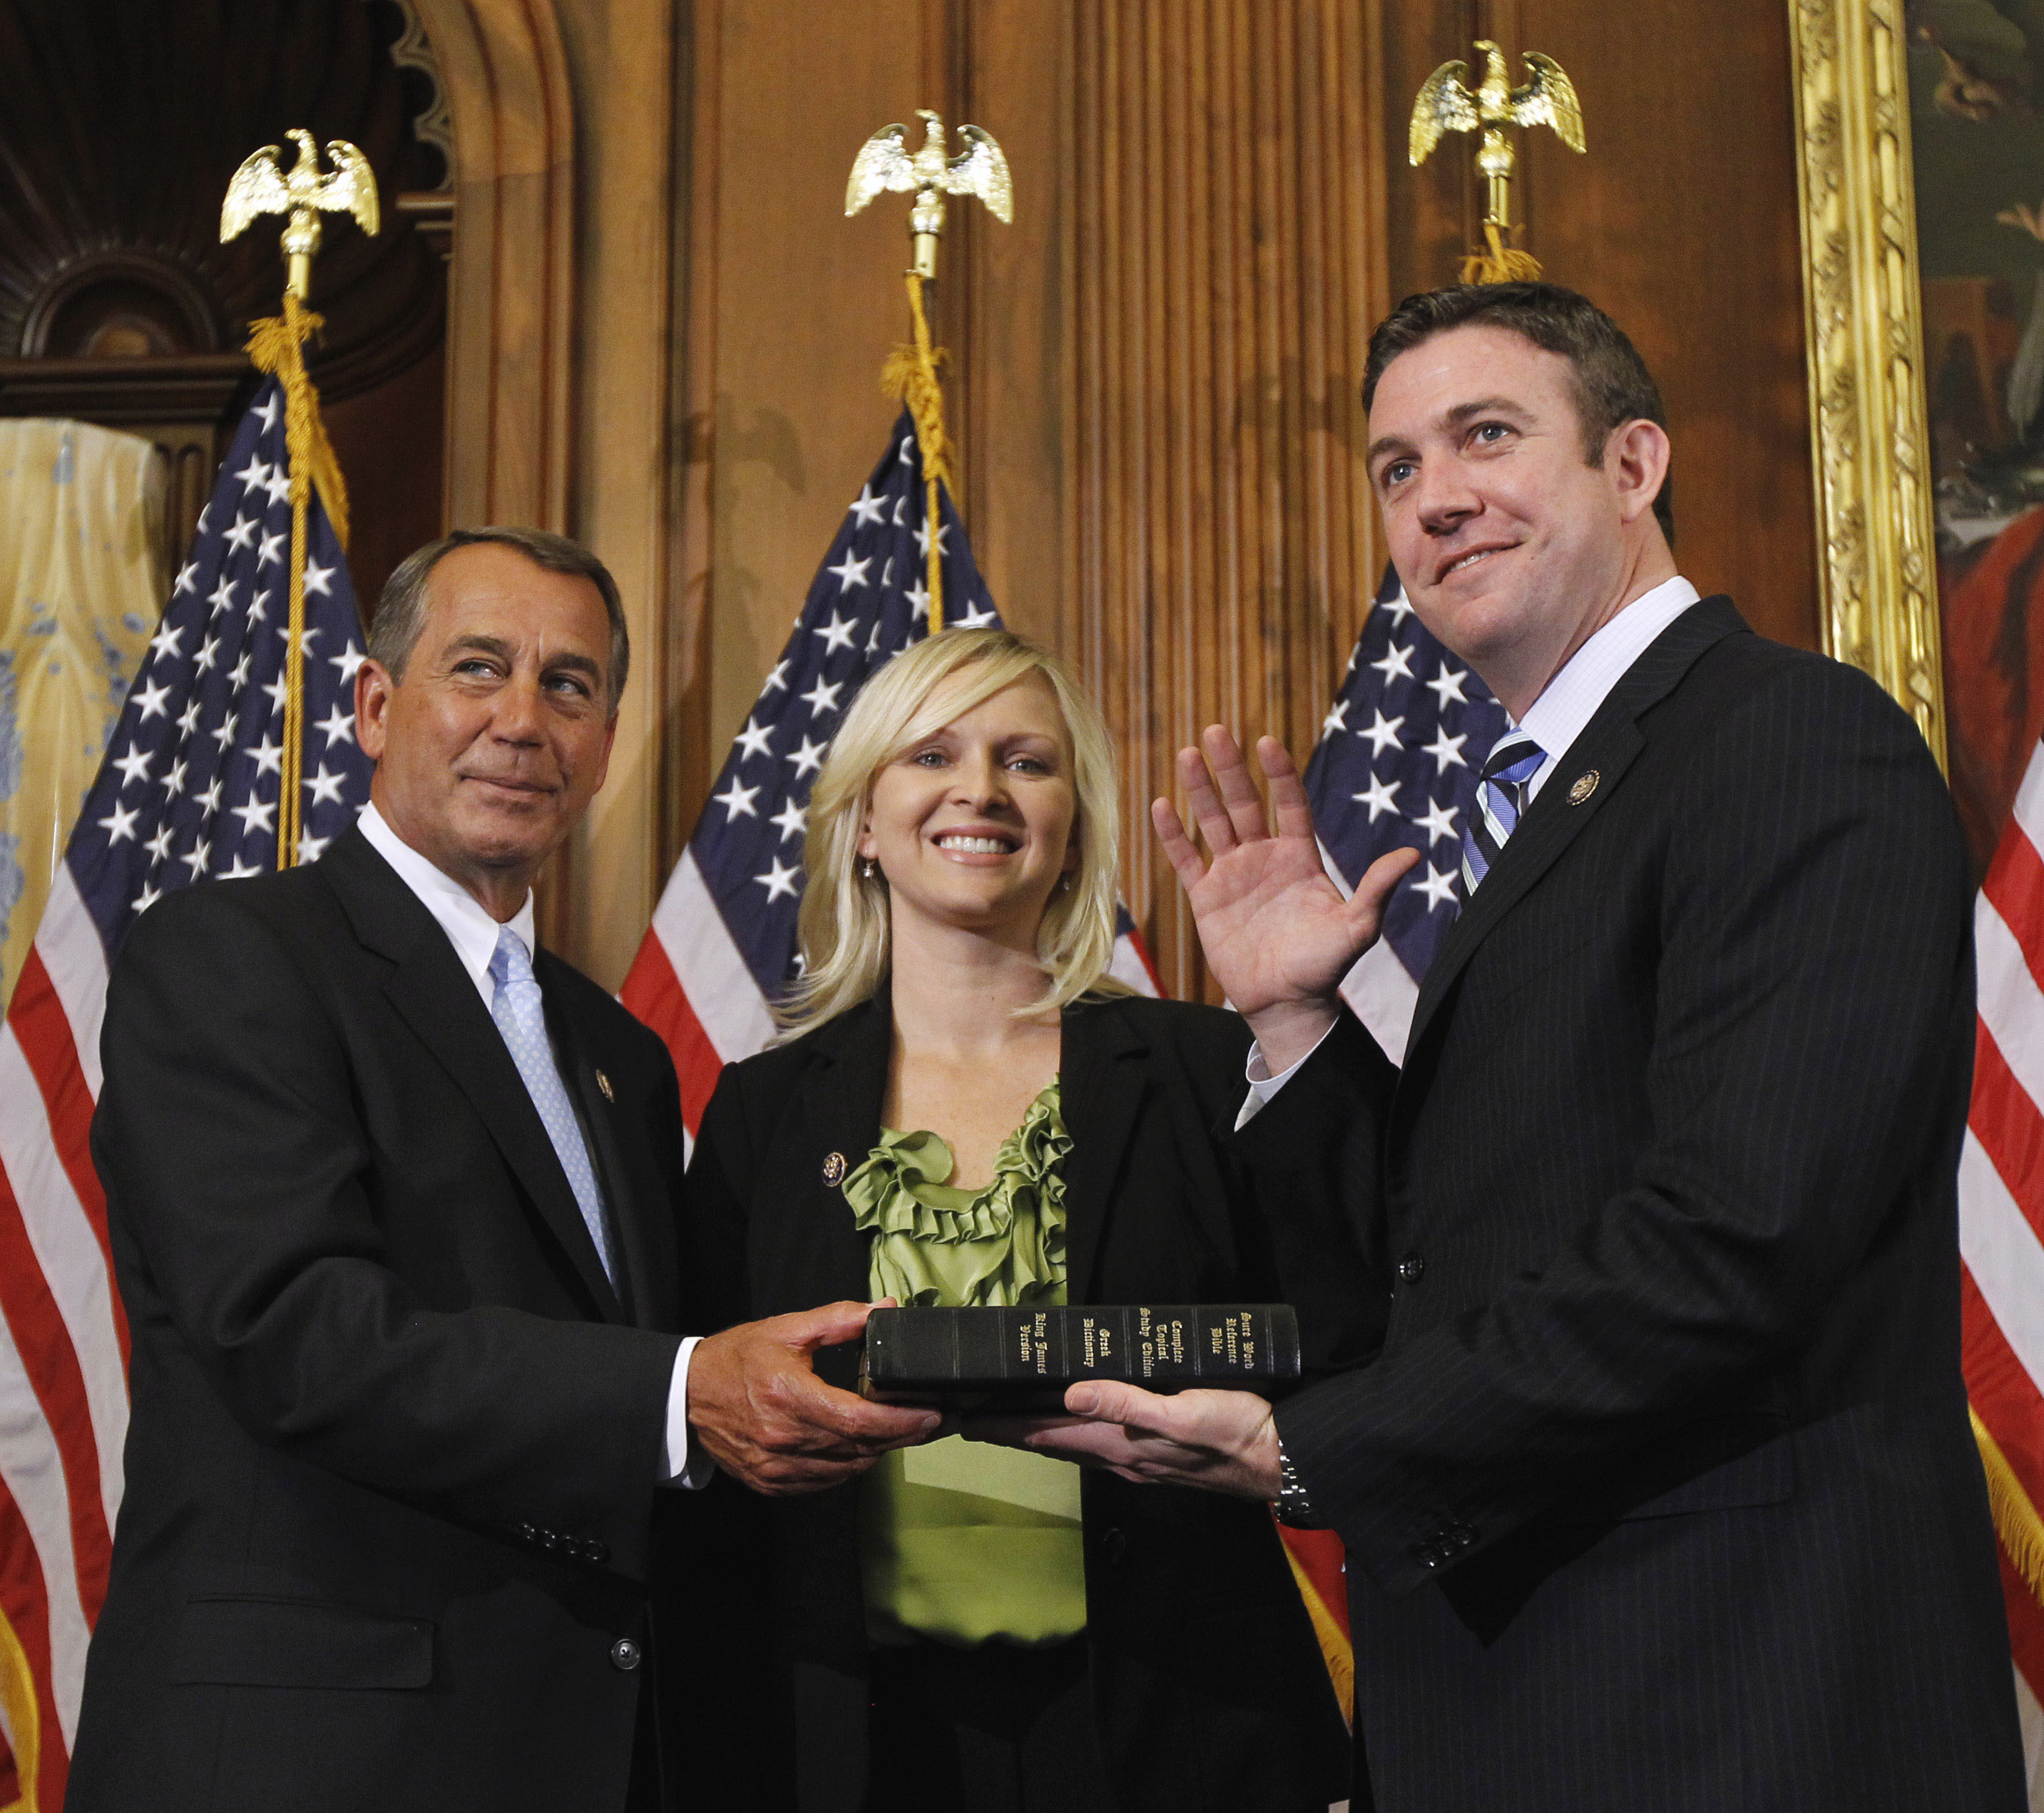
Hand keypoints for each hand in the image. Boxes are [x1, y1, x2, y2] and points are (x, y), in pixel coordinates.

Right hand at [686, 1300, 939, 1494]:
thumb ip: (840, 1319)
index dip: (903, 1422)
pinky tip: (857, 1446)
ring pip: (847, 1470)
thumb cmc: (736, 1359)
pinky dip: (847, 1466)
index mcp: (789, 1397)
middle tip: (929, 1421)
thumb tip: (884, 1309)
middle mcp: (783, 1439)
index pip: (860, 1421)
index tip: (932, 1414)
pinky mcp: (770, 1483)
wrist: (687, 1394)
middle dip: (902, 1436)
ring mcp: (776, 1467)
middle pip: (861, 1449)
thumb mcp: (788, 1329)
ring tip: (897, 1430)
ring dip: (877, 1452)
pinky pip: (824, 1483)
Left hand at [996, 1381, 1282, 1498]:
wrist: (1278, 1462)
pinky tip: (1077, 1429)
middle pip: (1052, 1443)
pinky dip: (1073, 1437)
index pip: (1048, 1434)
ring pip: (1073, 1447)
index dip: (1005, 1427)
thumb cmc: (1235, 1432)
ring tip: (1009, 1424)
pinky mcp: (1157, 1457)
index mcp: (1120, 1445)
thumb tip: (1071, 1392)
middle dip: (1010, 1432)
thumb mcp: (1183, 1411)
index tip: (965, 1420)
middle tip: (971, 1421)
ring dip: (1038, 1436)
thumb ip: (1128, 1403)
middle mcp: (1122, 1458)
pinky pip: (1099, 1447)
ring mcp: (1139, 1461)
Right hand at [1153, 727, 1417, 1071]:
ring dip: (1200, 790)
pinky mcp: (1206, 898)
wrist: (1286, 1004)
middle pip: (1244, 803)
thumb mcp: (1356, 927)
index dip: (1279, 774)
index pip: (1289, 804)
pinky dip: (1172, 835)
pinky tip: (1161, 805)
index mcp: (1299, 857)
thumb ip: (1376, 889)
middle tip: (1215, 731)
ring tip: (1188, 754)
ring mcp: (1233, 874)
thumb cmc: (1324, 966)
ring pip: (1213, 822)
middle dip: (1230, 768)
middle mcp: (1264, 857)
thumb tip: (1413, 854)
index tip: (1266, 743)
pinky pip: (1186, 860)